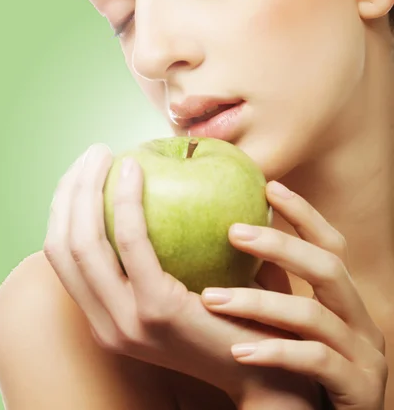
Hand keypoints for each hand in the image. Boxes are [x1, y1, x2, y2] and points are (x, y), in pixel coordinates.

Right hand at [44, 144, 320, 407]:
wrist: (266, 368)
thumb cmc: (231, 314)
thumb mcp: (179, 288)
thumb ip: (156, 255)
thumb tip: (154, 187)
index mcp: (105, 317)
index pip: (63, 254)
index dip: (64, 205)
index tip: (84, 169)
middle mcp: (105, 324)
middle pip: (63, 245)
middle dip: (70, 190)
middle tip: (94, 152)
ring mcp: (126, 322)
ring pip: (84, 244)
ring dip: (88, 189)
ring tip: (106, 153)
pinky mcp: (156, 312)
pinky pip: (131, 243)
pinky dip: (127, 201)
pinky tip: (136, 169)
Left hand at [200, 181, 388, 409]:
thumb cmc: (304, 378)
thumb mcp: (292, 328)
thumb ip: (274, 291)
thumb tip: (227, 248)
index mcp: (345, 302)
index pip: (331, 245)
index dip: (304, 213)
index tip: (269, 186)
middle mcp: (361, 321)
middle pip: (328, 267)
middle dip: (280, 245)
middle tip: (232, 231)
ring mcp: (364, 355)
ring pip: (314, 314)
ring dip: (259, 303)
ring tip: (211, 297)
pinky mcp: (359, 389)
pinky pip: (315, 361)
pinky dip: (275, 350)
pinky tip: (238, 350)